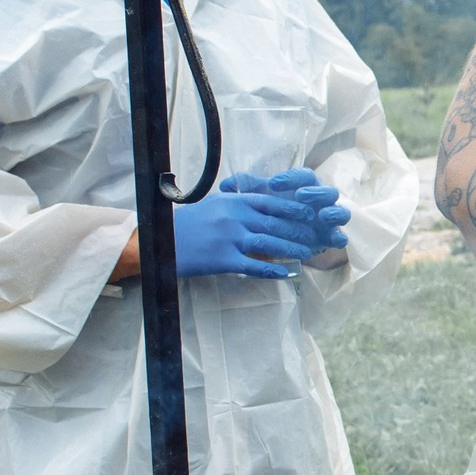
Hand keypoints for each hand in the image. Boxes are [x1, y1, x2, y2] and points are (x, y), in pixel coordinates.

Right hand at [172, 186, 320, 279]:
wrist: (161, 239)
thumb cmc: (189, 223)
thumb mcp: (215, 204)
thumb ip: (238, 202)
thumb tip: (262, 203)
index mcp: (233, 202)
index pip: (270, 203)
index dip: (292, 209)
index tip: (309, 213)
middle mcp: (234, 217)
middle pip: (275, 224)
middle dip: (298, 232)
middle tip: (314, 237)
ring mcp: (229, 238)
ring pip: (269, 244)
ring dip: (291, 250)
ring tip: (306, 254)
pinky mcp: (223, 259)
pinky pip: (254, 265)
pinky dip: (272, 270)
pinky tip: (285, 273)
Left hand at [223, 169, 347, 255]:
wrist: (290, 237)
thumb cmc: (277, 212)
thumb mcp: (262, 200)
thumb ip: (247, 190)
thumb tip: (225, 185)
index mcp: (305, 187)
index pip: (304, 176)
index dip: (291, 178)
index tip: (274, 183)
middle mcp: (321, 201)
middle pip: (328, 191)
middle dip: (317, 193)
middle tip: (301, 196)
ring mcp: (330, 220)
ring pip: (341, 212)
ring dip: (334, 213)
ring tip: (322, 216)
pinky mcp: (333, 238)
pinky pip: (342, 238)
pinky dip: (339, 237)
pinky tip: (332, 239)